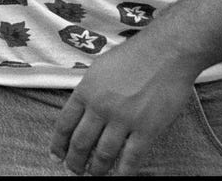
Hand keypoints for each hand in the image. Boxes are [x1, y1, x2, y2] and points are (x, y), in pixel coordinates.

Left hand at [49, 40, 196, 175]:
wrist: (165, 53)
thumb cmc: (133, 56)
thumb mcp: (98, 69)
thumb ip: (88, 91)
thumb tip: (80, 110)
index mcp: (85, 91)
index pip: (64, 124)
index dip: (58, 144)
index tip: (56, 156)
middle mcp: (100, 107)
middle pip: (80, 142)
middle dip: (74, 160)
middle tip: (73, 170)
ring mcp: (123, 119)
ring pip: (103, 153)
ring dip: (96, 168)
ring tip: (93, 174)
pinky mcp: (147, 129)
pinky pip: (132, 157)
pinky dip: (124, 171)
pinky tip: (119, 175)